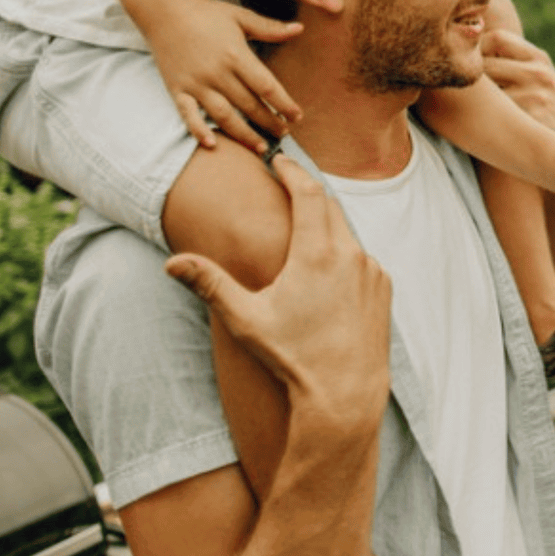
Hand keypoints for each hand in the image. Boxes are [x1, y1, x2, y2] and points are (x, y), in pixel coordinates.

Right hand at [147, 0, 303, 153]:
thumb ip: (270, 28)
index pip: (266, 86)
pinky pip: (188, 115)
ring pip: (224, 116)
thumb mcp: (241, 16)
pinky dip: (199, 130)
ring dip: (244, 134)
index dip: (284, 104)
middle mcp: (217, 73)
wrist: (163, 9)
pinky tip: (212, 145)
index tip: (297, 116)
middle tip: (284, 133)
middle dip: (269, 122)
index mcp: (236, 55)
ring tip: (261, 147)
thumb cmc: (206, 12)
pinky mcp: (177, 89)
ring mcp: (196, 83)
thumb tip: (300, 28)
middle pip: (249, 105)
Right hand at [166, 158, 390, 427]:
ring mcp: (371, 270)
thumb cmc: (293, 356)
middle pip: (329, 206)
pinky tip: (325, 266)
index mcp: (317, 253)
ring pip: (347, 232)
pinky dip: (343, 252)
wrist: (344, 394)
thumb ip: (211, 284)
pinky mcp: (383, 287)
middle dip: (307, 192)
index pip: (308, 193)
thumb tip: (171, 262)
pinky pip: (362, 257)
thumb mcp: (246, 319)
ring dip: (326, 224)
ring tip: (303, 225)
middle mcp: (350, 254)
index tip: (279, 161)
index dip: (292, 172)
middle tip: (288, 183)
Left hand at [479, 28, 554, 144]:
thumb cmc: (551, 119)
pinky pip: (488, 111)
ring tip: (475, 111)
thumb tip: (473, 54)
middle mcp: (538, 72)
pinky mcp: (526, 118)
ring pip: (483, 87)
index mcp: (540, 59)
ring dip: (474, 99)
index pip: (496, 37)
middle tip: (466, 94)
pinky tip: (484, 127)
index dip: (477, 51)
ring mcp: (533, 95)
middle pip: (484, 61)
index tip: (471, 68)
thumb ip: (517, 67)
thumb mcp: (543, 84)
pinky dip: (480, 118)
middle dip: (471, 78)